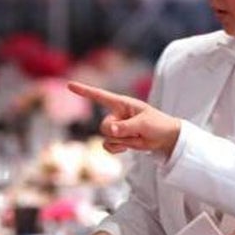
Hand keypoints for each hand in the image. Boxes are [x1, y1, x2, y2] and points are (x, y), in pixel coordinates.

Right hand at [67, 81, 182, 155]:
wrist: (166, 139)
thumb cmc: (158, 124)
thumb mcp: (144, 124)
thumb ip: (126, 127)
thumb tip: (109, 131)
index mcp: (122, 104)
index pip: (100, 96)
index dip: (84, 91)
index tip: (69, 85)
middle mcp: (116, 114)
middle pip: (104, 126)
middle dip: (119, 132)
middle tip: (137, 131)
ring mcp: (116, 127)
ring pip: (107, 137)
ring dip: (123, 141)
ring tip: (137, 137)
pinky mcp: (117, 139)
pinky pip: (107, 146)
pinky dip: (116, 149)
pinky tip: (127, 147)